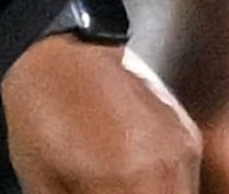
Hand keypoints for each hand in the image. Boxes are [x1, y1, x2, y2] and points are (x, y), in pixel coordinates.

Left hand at [2, 33, 197, 192]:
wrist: (58, 49)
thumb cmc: (40, 114)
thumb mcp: (43, 183)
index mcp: (126, 185)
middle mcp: (165, 170)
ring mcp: (182, 150)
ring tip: (120, 187)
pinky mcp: (187, 134)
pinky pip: (185, 179)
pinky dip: (163, 188)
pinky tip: (136, 181)